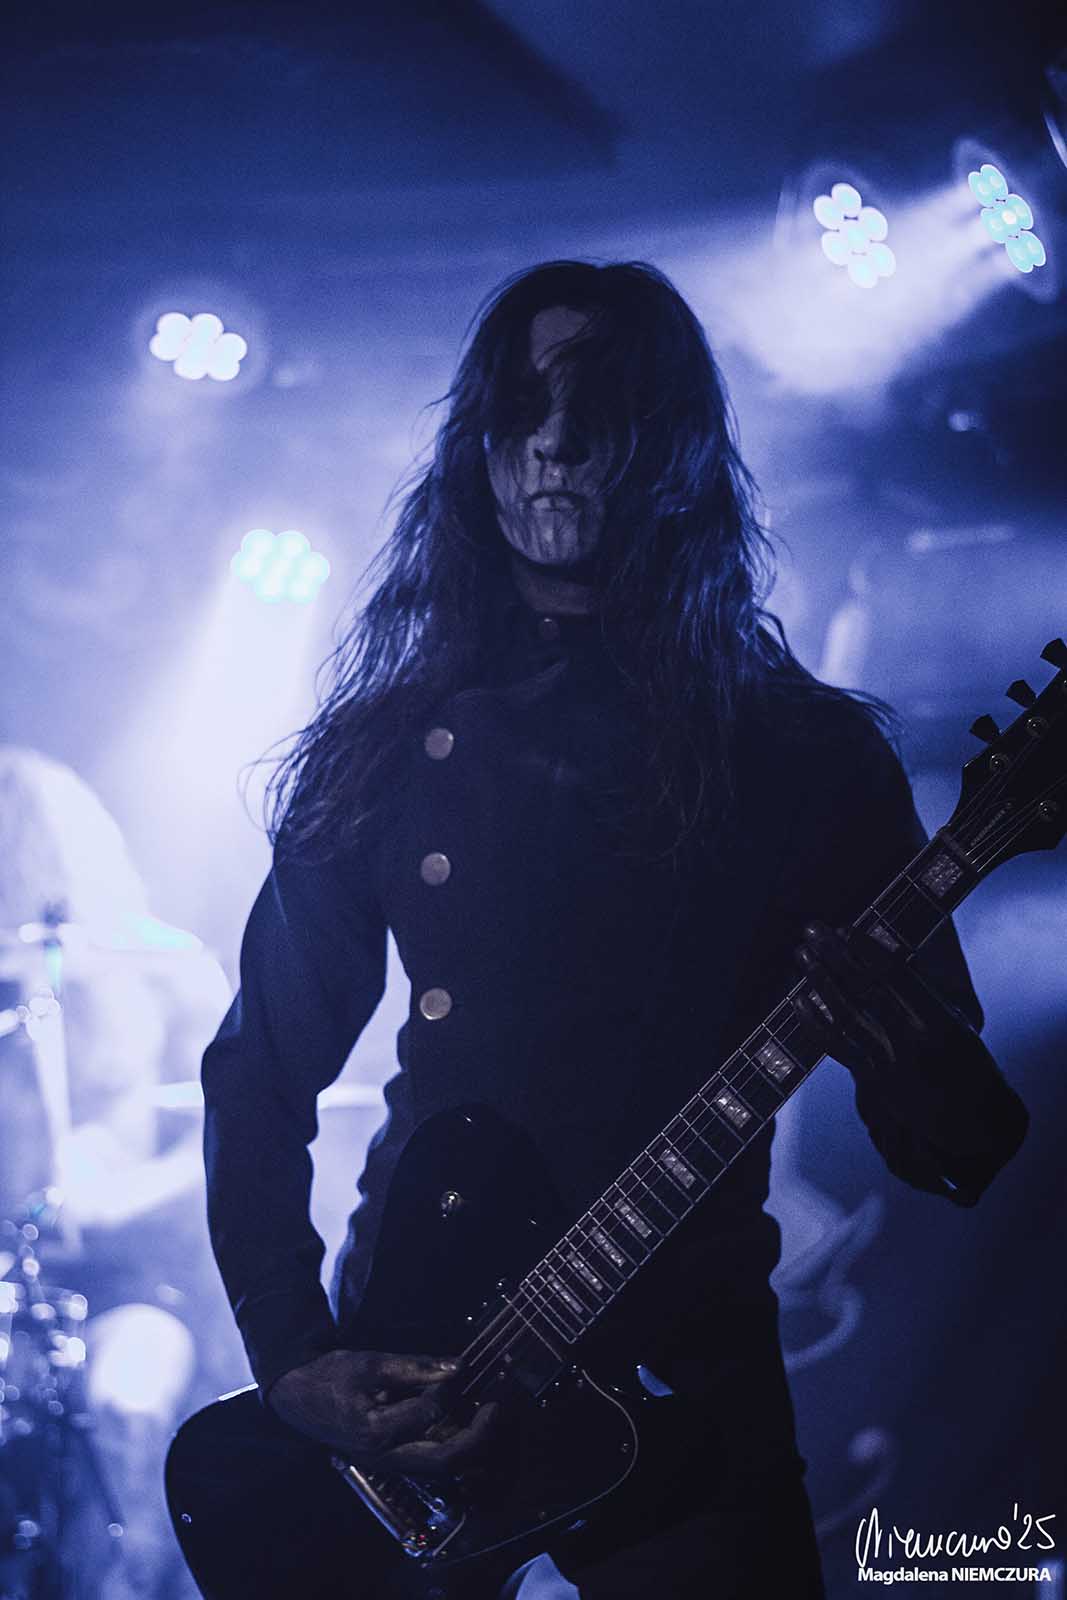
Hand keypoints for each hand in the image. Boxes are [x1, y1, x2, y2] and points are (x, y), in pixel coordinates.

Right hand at [267, 1348, 497, 1476]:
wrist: (298, 1399)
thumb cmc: (331, 1378)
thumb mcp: (370, 1363)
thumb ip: (415, 1367)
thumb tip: (458, 1367)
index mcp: (376, 1433)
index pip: (429, 1414)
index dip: (450, 1390)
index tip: (463, 1368)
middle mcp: (387, 1457)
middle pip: (445, 1460)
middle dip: (479, 1436)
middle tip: (498, 1406)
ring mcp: (391, 1463)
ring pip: (442, 1465)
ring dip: (471, 1443)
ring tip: (489, 1414)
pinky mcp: (394, 1459)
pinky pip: (432, 1458)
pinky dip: (455, 1442)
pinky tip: (467, 1420)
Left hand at [792, 921, 993, 1150]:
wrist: (977, 1125)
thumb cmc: (972, 1067)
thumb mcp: (960, 1026)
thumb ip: (927, 996)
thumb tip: (894, 958)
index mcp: (940, 1020)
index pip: (898, 975)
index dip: (868, 949)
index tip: (846, 928)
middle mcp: (912, 1040)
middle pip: (866, 988)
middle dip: (835, 955)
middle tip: (812, 929)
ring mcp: (890, 1063)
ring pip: (846, 1015)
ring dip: (820, 981)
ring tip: (801, 955)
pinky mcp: (873, 1081)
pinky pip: (837, 1047)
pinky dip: (814, 1022)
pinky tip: (798, 1000)